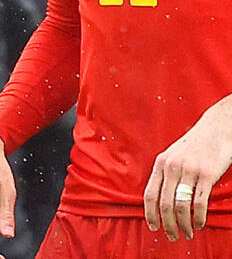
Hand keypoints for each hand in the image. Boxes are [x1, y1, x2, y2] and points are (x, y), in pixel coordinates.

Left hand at [144, 97, 231, 240]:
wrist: (216, 128)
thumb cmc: (196, 145)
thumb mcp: (174, 155)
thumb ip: (166, 174)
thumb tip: (160, 198)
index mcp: (161, 163)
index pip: (149, 194)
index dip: (149, 213)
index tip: (153, 226)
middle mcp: (172, 167)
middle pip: (164, 203)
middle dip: (167, 224)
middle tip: (173, 236)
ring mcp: (189, 171)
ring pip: (180, 205)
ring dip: (183, 224)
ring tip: (187, 233)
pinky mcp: (207, 174)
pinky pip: (199, 202)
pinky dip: (198, 217)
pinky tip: (200, 224)